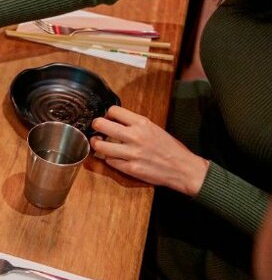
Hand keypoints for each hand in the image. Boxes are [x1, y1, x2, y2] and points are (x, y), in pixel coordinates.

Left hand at [90, 106, 208, 195]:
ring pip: (100, 146)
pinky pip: (109, 161)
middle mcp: (135, 136)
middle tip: (97, 129)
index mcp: (142, 123)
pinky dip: (109, 159)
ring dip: (97, 144)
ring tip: (99, 143)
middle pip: (101, 125)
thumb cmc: (170, 148)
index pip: (113, 110)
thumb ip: (135, 124)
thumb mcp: (154, 128)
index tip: (107, 119)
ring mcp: (132, 153)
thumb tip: (115, 120)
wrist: (183, 168)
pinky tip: (113, 157)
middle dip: (95, 126)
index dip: (107, 114)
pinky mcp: (130, 168)